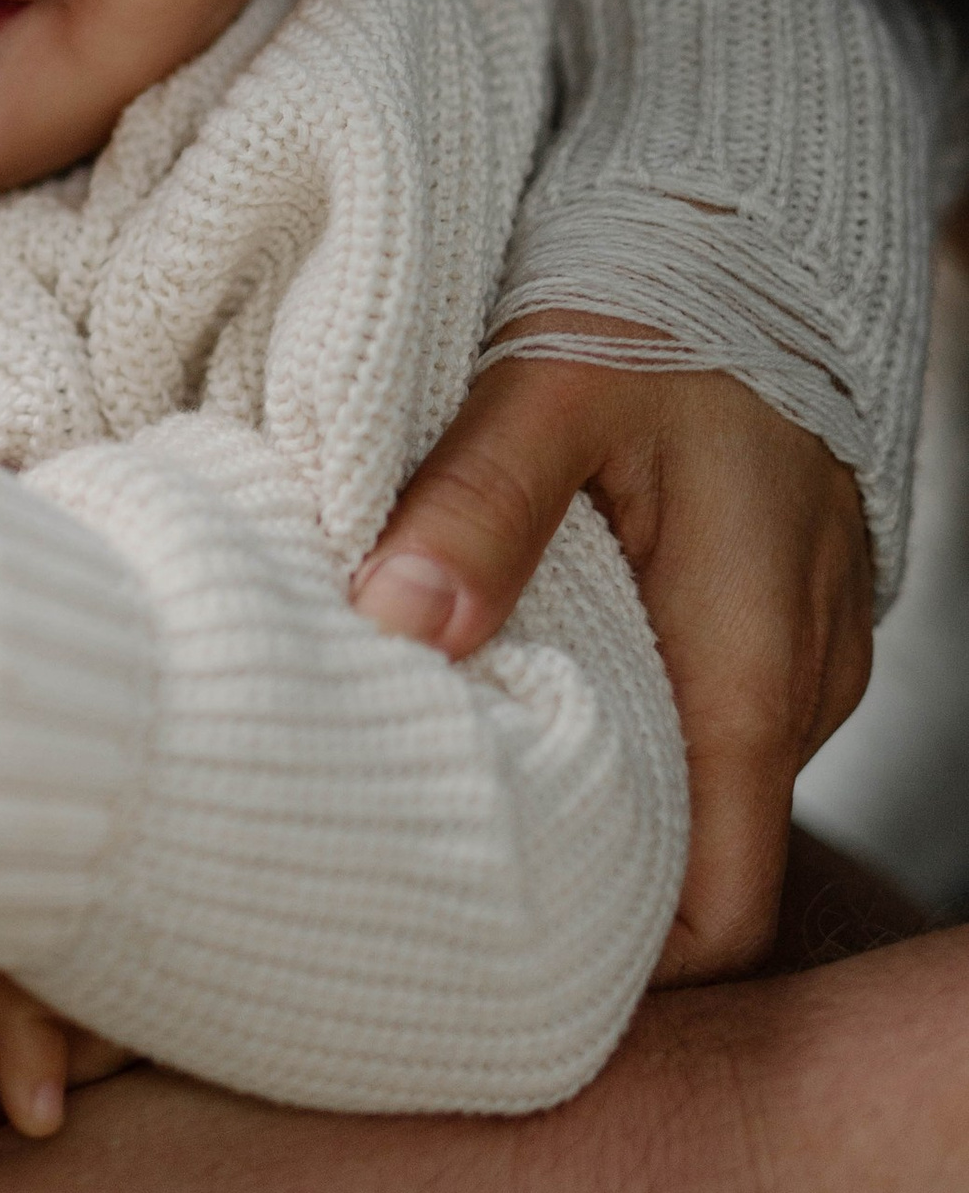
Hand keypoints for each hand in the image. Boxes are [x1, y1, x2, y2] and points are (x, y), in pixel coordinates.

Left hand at [351, 324, 870, 977]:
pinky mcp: (762, 619)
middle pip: (686, 861)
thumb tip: (399, 625)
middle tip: (410, 869)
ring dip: (576, 782)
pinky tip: (502, 678)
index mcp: (751, 664)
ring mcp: (789, 658)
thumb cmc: (659, 297)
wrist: (744, 222)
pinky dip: (603, 713)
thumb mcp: (547, 386)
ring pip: (682, 785)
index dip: (613, 970)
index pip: (718, 914)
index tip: (482, 970)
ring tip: (437, 765)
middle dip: (565, 878)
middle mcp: (792, 688)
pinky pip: (688, 713)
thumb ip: (478, 507)